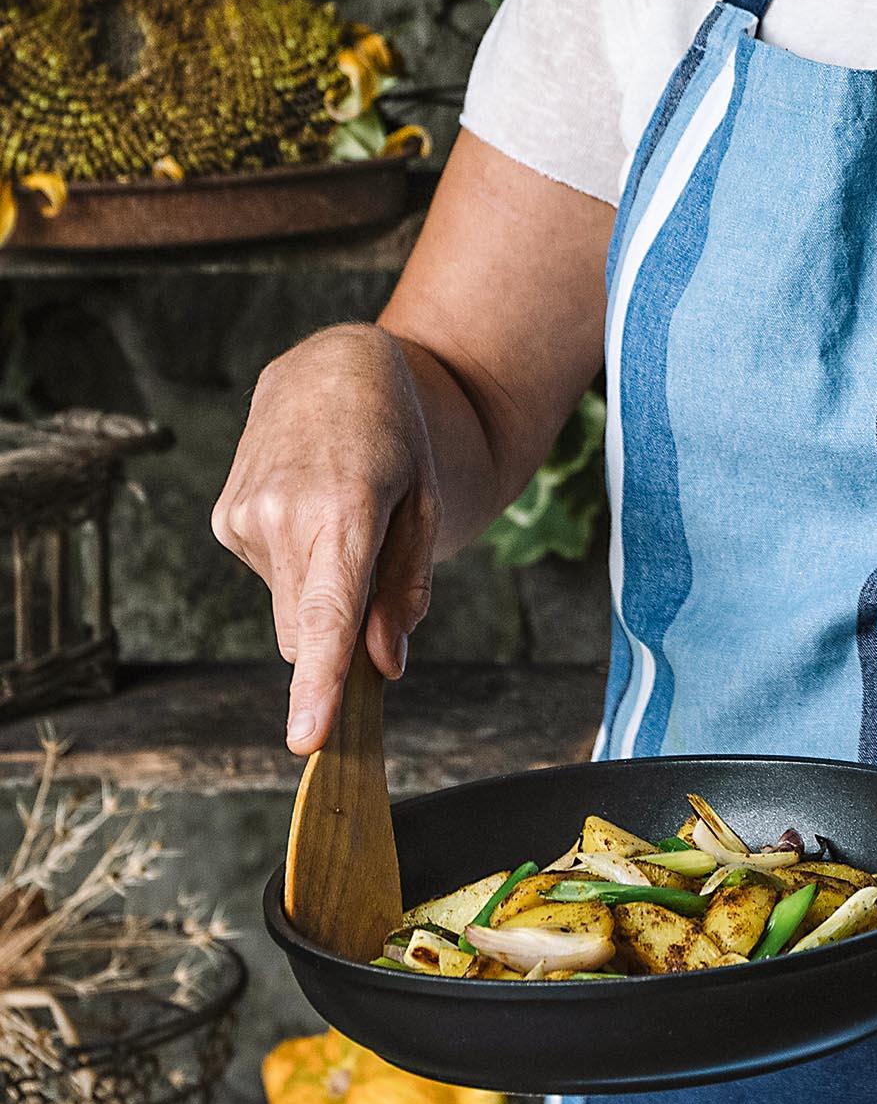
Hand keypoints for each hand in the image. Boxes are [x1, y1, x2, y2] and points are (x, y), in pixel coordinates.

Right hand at [211, 324, 440, 755]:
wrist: (332, 367)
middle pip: (307, 632)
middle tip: (375, 580)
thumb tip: (385, 666)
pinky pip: (270, 580)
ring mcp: (244, 518)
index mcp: (344, 510)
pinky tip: (308, 510)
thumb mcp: (425, 503)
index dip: (318, 681)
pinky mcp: (224, 520)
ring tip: (340, 521)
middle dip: (338, 640)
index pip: (327, 614)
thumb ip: (406, 590)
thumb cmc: (394, 436)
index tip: (307, 737)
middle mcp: (283, 515)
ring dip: (318, 594)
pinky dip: (295, 567)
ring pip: (287, 612)